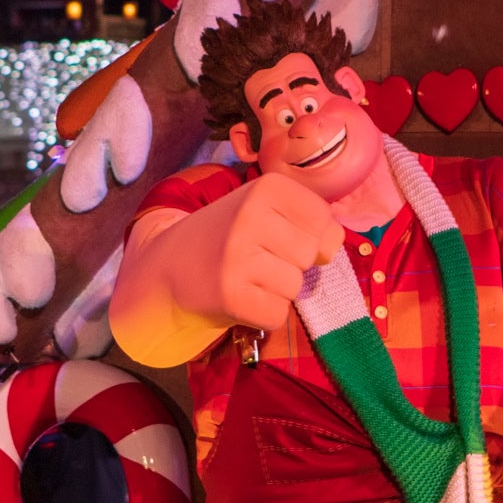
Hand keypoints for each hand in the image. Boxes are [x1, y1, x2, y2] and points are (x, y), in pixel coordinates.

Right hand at [206, 170, 344, 332]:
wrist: (168, 267)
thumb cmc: (229, 236)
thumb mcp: (265, 210)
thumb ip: (308, 220)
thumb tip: (334, 245)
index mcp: (265, 188)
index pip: (322, 218)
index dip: (309, 234)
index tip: (278, 234)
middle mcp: (250, 216)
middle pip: (311, 254)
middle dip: (292, 263)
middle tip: (258, 258)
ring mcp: (238, 256)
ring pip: (295, 287)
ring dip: (277, 290)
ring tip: (246, 277)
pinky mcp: (230, 295)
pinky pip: (277, 314)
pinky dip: (264, 313)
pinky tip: (241, 296)